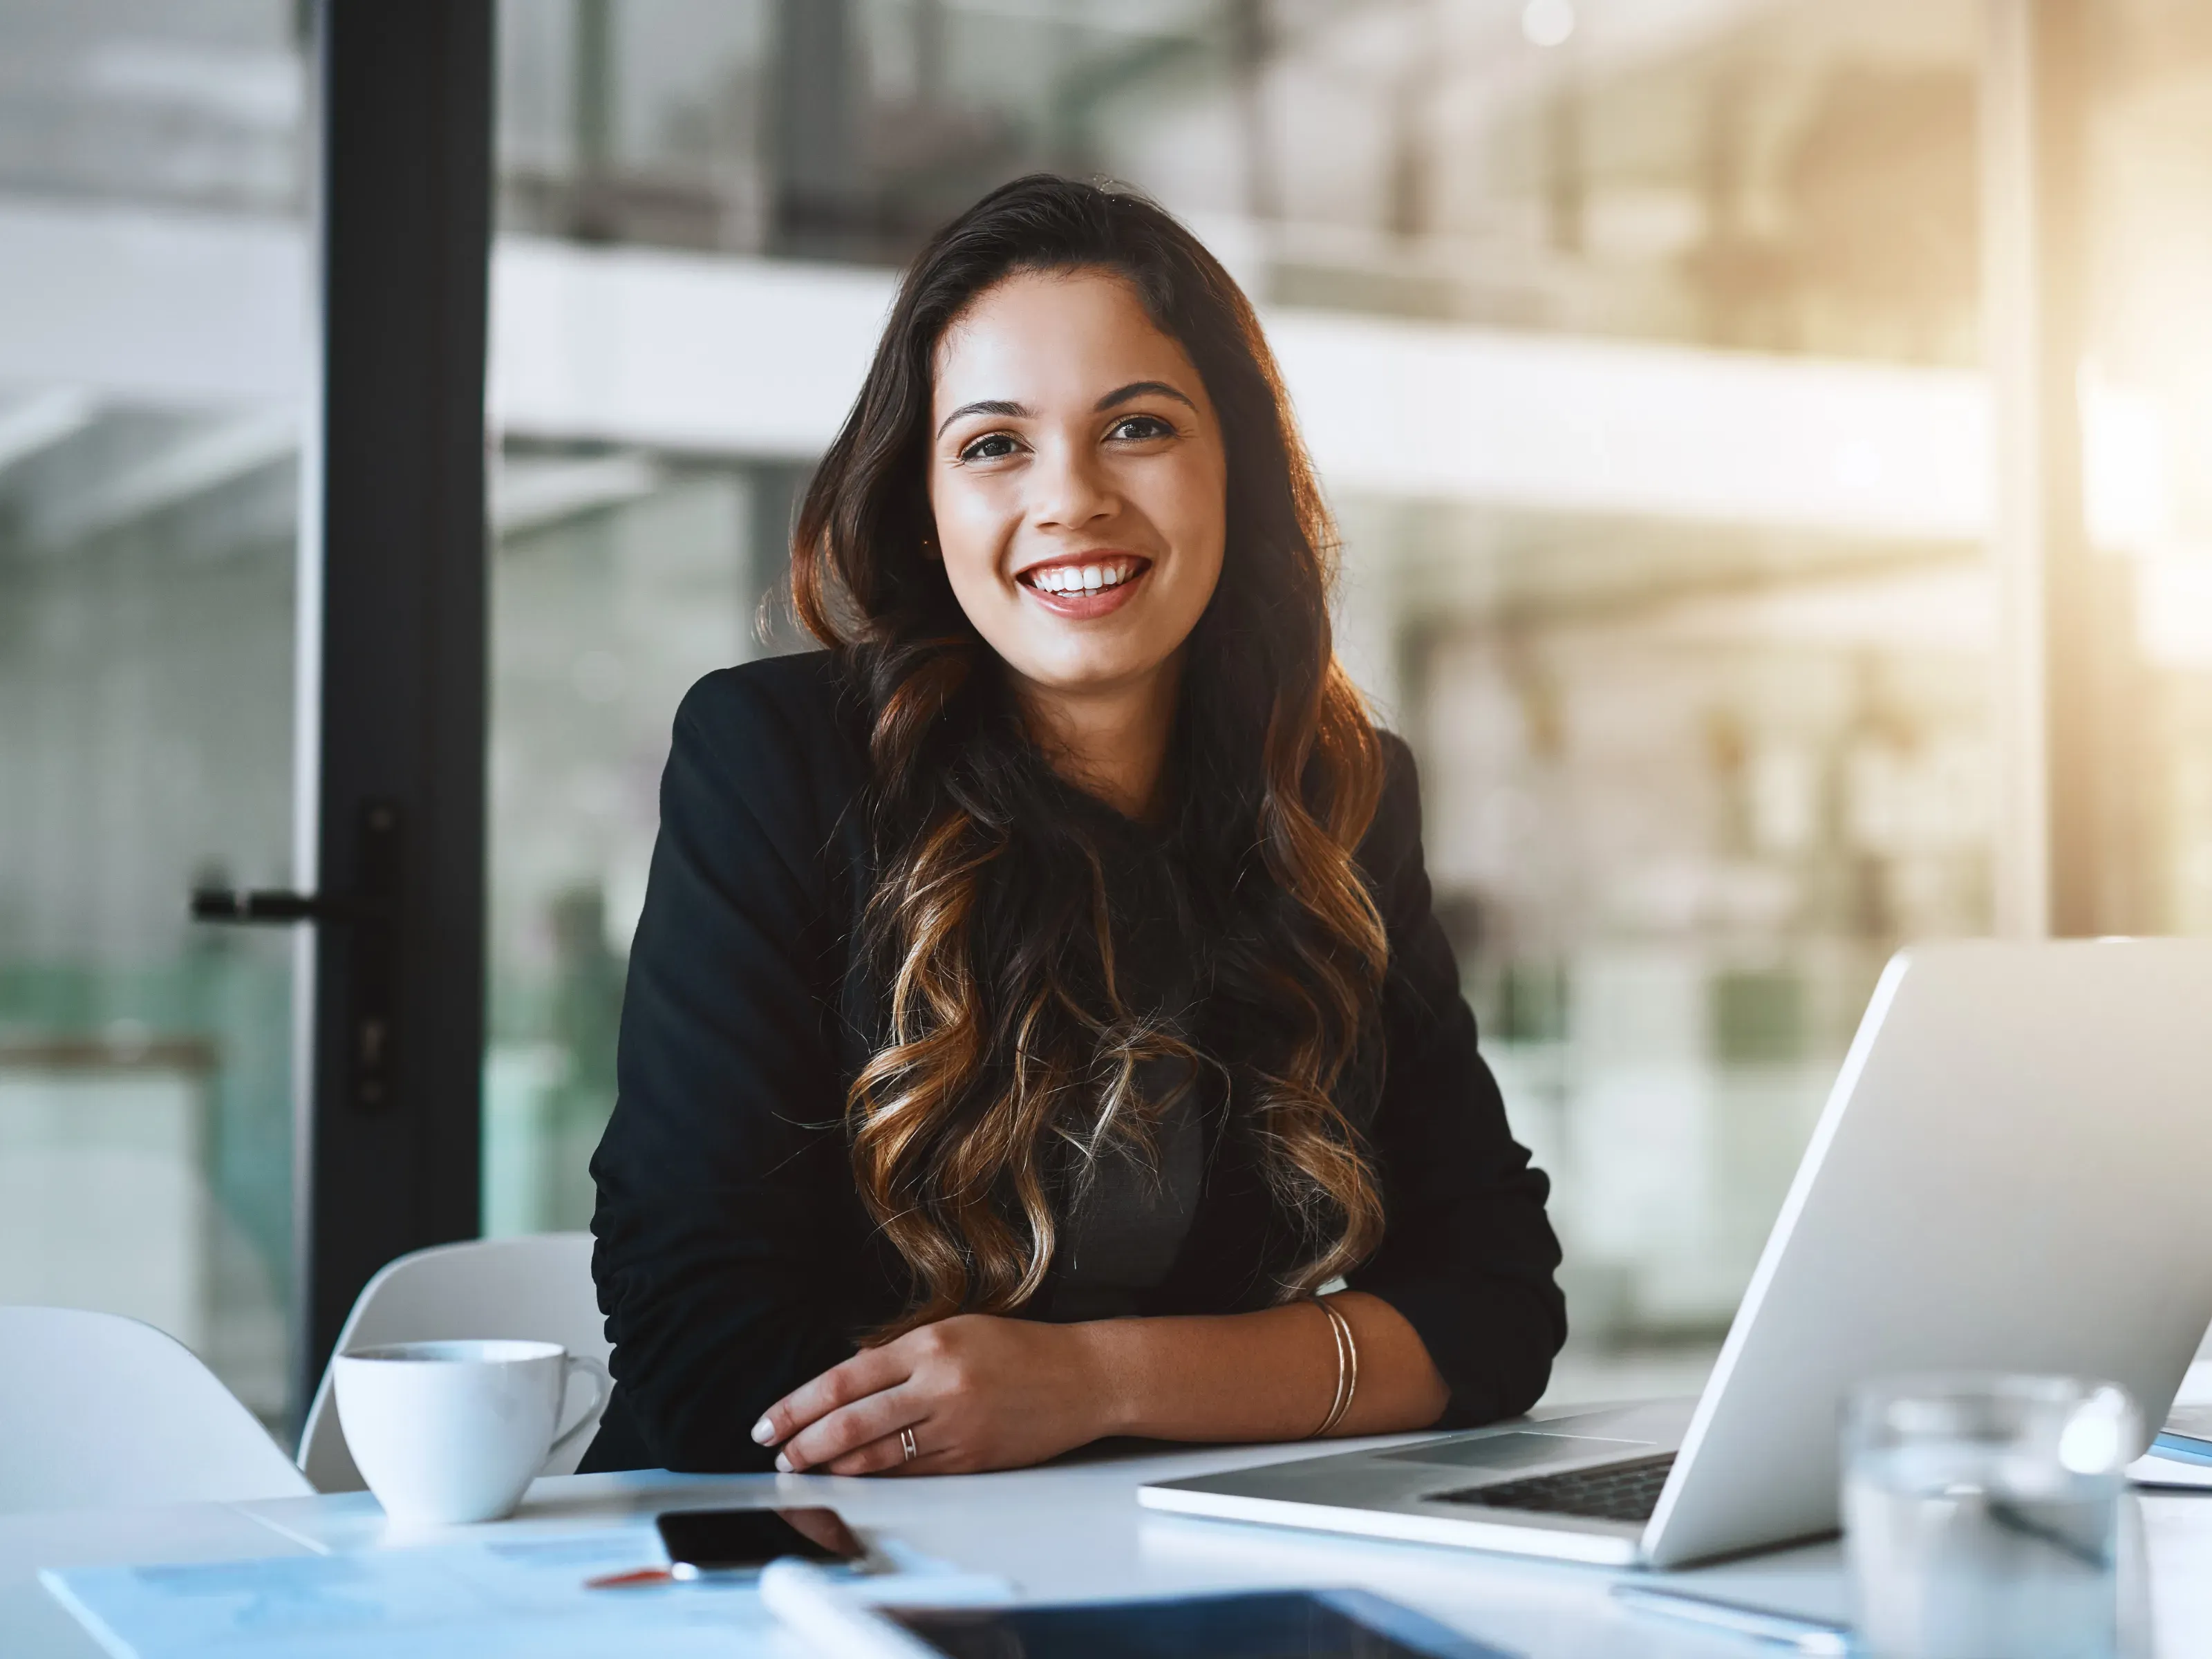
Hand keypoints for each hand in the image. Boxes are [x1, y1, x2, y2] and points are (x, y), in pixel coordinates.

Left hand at [751, 1314, 1111, 1475]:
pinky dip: (876, 1480)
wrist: (1084, 1378)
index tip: (770, 1421)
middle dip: (805, 1443)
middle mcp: (939, 1384)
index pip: (844, 1379)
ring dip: (833, 1469)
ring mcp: (956, 1427)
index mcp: (930, 1343)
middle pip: (852, 1423)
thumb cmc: (1020, 1350)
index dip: (799, 1405)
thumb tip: (846, 1379)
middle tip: (780, 1455)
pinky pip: (911, 1476)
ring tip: (807, 1471)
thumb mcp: (957, 1330)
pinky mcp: (972, 1460)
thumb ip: (902, 1353)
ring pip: (877, 1458)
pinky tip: (854, 1481)